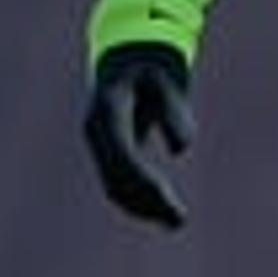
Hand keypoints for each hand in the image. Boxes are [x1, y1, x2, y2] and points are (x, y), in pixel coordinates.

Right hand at [82, 42, 194, 227]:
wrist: (128, 55)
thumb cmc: (152, 66)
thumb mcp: (167, 80)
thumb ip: (174, 110)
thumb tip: (180, 148)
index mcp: (108, 110)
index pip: (123, 154)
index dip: (144, 180)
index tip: (168, 200)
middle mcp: (96, 129)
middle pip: (116, 176)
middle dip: (146, 200)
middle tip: (179, 219)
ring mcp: (98, 142)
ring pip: (113, 185)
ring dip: (142, 206)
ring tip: (176, 221)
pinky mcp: (108, 150)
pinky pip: (117, 182)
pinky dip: (138, 200)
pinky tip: (163, 213)